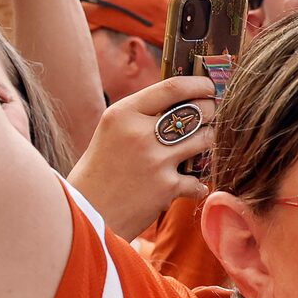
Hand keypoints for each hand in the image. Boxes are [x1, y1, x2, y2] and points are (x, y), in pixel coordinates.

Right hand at [68, 75, 217, 240]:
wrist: (87, 214)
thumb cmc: (100, 170)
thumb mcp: (111, 131)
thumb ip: (140, 115)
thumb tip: (183, 101)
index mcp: (123, 113)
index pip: (172, 87)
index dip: (198, 84)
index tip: (209, 86)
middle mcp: (140, 133)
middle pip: (196, 111)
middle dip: (210, 111)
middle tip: (210, 116)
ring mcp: (155, 160)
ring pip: (205, 140)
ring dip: (207, 143)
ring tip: (199, 147)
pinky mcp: (166, 187)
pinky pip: (198, 180)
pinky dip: (195, 185)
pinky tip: (185, 186)